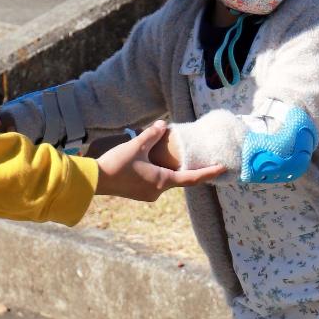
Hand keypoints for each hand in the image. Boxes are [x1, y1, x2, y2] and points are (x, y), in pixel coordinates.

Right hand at [94, 121, 220, 202]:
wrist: (96, 180)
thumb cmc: (118, 164)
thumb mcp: (137, 146)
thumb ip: (152, 135)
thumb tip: (163, 124)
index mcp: (162, 181)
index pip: (192, 178)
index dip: (208, 173)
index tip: (222, 169)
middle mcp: (157, 191)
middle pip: (178, 179)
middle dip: (187, 169)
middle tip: (198, 158)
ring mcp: (147, 194)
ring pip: (165, 180)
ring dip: (169, 170)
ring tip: (170, 157)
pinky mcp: (138, 193)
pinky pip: (154, 182)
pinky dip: (159, 173)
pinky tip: (152, 162)